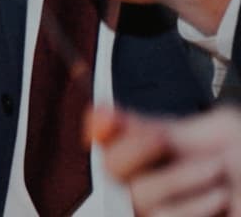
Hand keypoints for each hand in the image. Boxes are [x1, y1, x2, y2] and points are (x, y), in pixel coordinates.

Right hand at [92, 104, 240, 216]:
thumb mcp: (216, 133)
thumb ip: (158, 125)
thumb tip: (101, 113)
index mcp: (161, 152)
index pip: (109, 138)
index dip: (101, 128)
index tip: (110, 121)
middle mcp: (156, 182)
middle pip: (112, 168)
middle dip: (137, 150)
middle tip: (165, 140)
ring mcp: (164, 210)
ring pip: (139, 197)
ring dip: (181, 181)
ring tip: (217, 177)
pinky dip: (192, 208)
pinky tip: (220, 203)